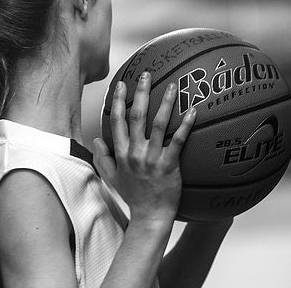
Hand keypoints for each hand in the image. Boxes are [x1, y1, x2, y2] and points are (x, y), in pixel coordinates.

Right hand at [93, 71, 196, 224]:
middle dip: (140, 92)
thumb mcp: (111, 178)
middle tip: (146, 74)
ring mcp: (152, 158)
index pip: (117, 121)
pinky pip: (178, 141)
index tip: (122, 83)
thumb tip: (96, 139)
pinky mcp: (169, 165)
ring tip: (173, 85)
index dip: (118, 100)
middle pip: (137, 116)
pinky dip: (185, 125)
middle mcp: (134, 152)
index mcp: (121, 153)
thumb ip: (102, 158)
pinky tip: (193, 111)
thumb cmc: (132, 196)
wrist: (149, 216)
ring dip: (165, 102)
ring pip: (158, 124)